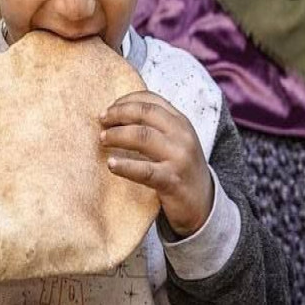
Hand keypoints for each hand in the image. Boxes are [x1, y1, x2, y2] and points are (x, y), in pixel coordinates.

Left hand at [99, 91, 213, 236]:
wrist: (203, 204)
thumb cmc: (180, 169)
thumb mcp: (174, 141)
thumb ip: (154, 127)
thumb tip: (115, 114)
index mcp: (181, 122)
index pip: (151, 100)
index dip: (126, 100)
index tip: (108, 108)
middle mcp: (182, 135)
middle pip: (145, 113)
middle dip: (118, 113)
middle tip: (101, 120)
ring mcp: (179, 157)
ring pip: (142, 136)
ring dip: (117, 135)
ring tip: (102, 139)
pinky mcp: (172, 181)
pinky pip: (144, 171)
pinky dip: (125, 166)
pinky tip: (111, 164)